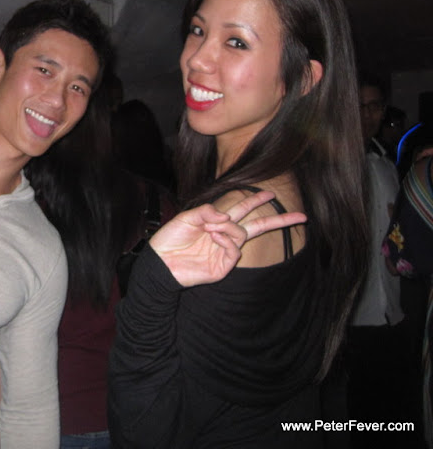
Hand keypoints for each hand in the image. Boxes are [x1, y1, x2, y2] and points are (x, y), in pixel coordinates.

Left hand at [149, 191, 306, 286]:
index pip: (242, 210)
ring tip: (210, 228)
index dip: (255, 201)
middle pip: (258, 226)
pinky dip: (227, 240)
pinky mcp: (223, 267)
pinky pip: (235, 250)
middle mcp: (225, 237)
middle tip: (301, 216)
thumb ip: (206, 211)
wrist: (160, 261)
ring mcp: (226, 252)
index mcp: (217, 223)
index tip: (270, 194)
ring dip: (229, 227)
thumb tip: (226, 213)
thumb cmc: (171, 239)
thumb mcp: (186, 218)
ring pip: (243, 234)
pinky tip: (214, 236)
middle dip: (279, 221)